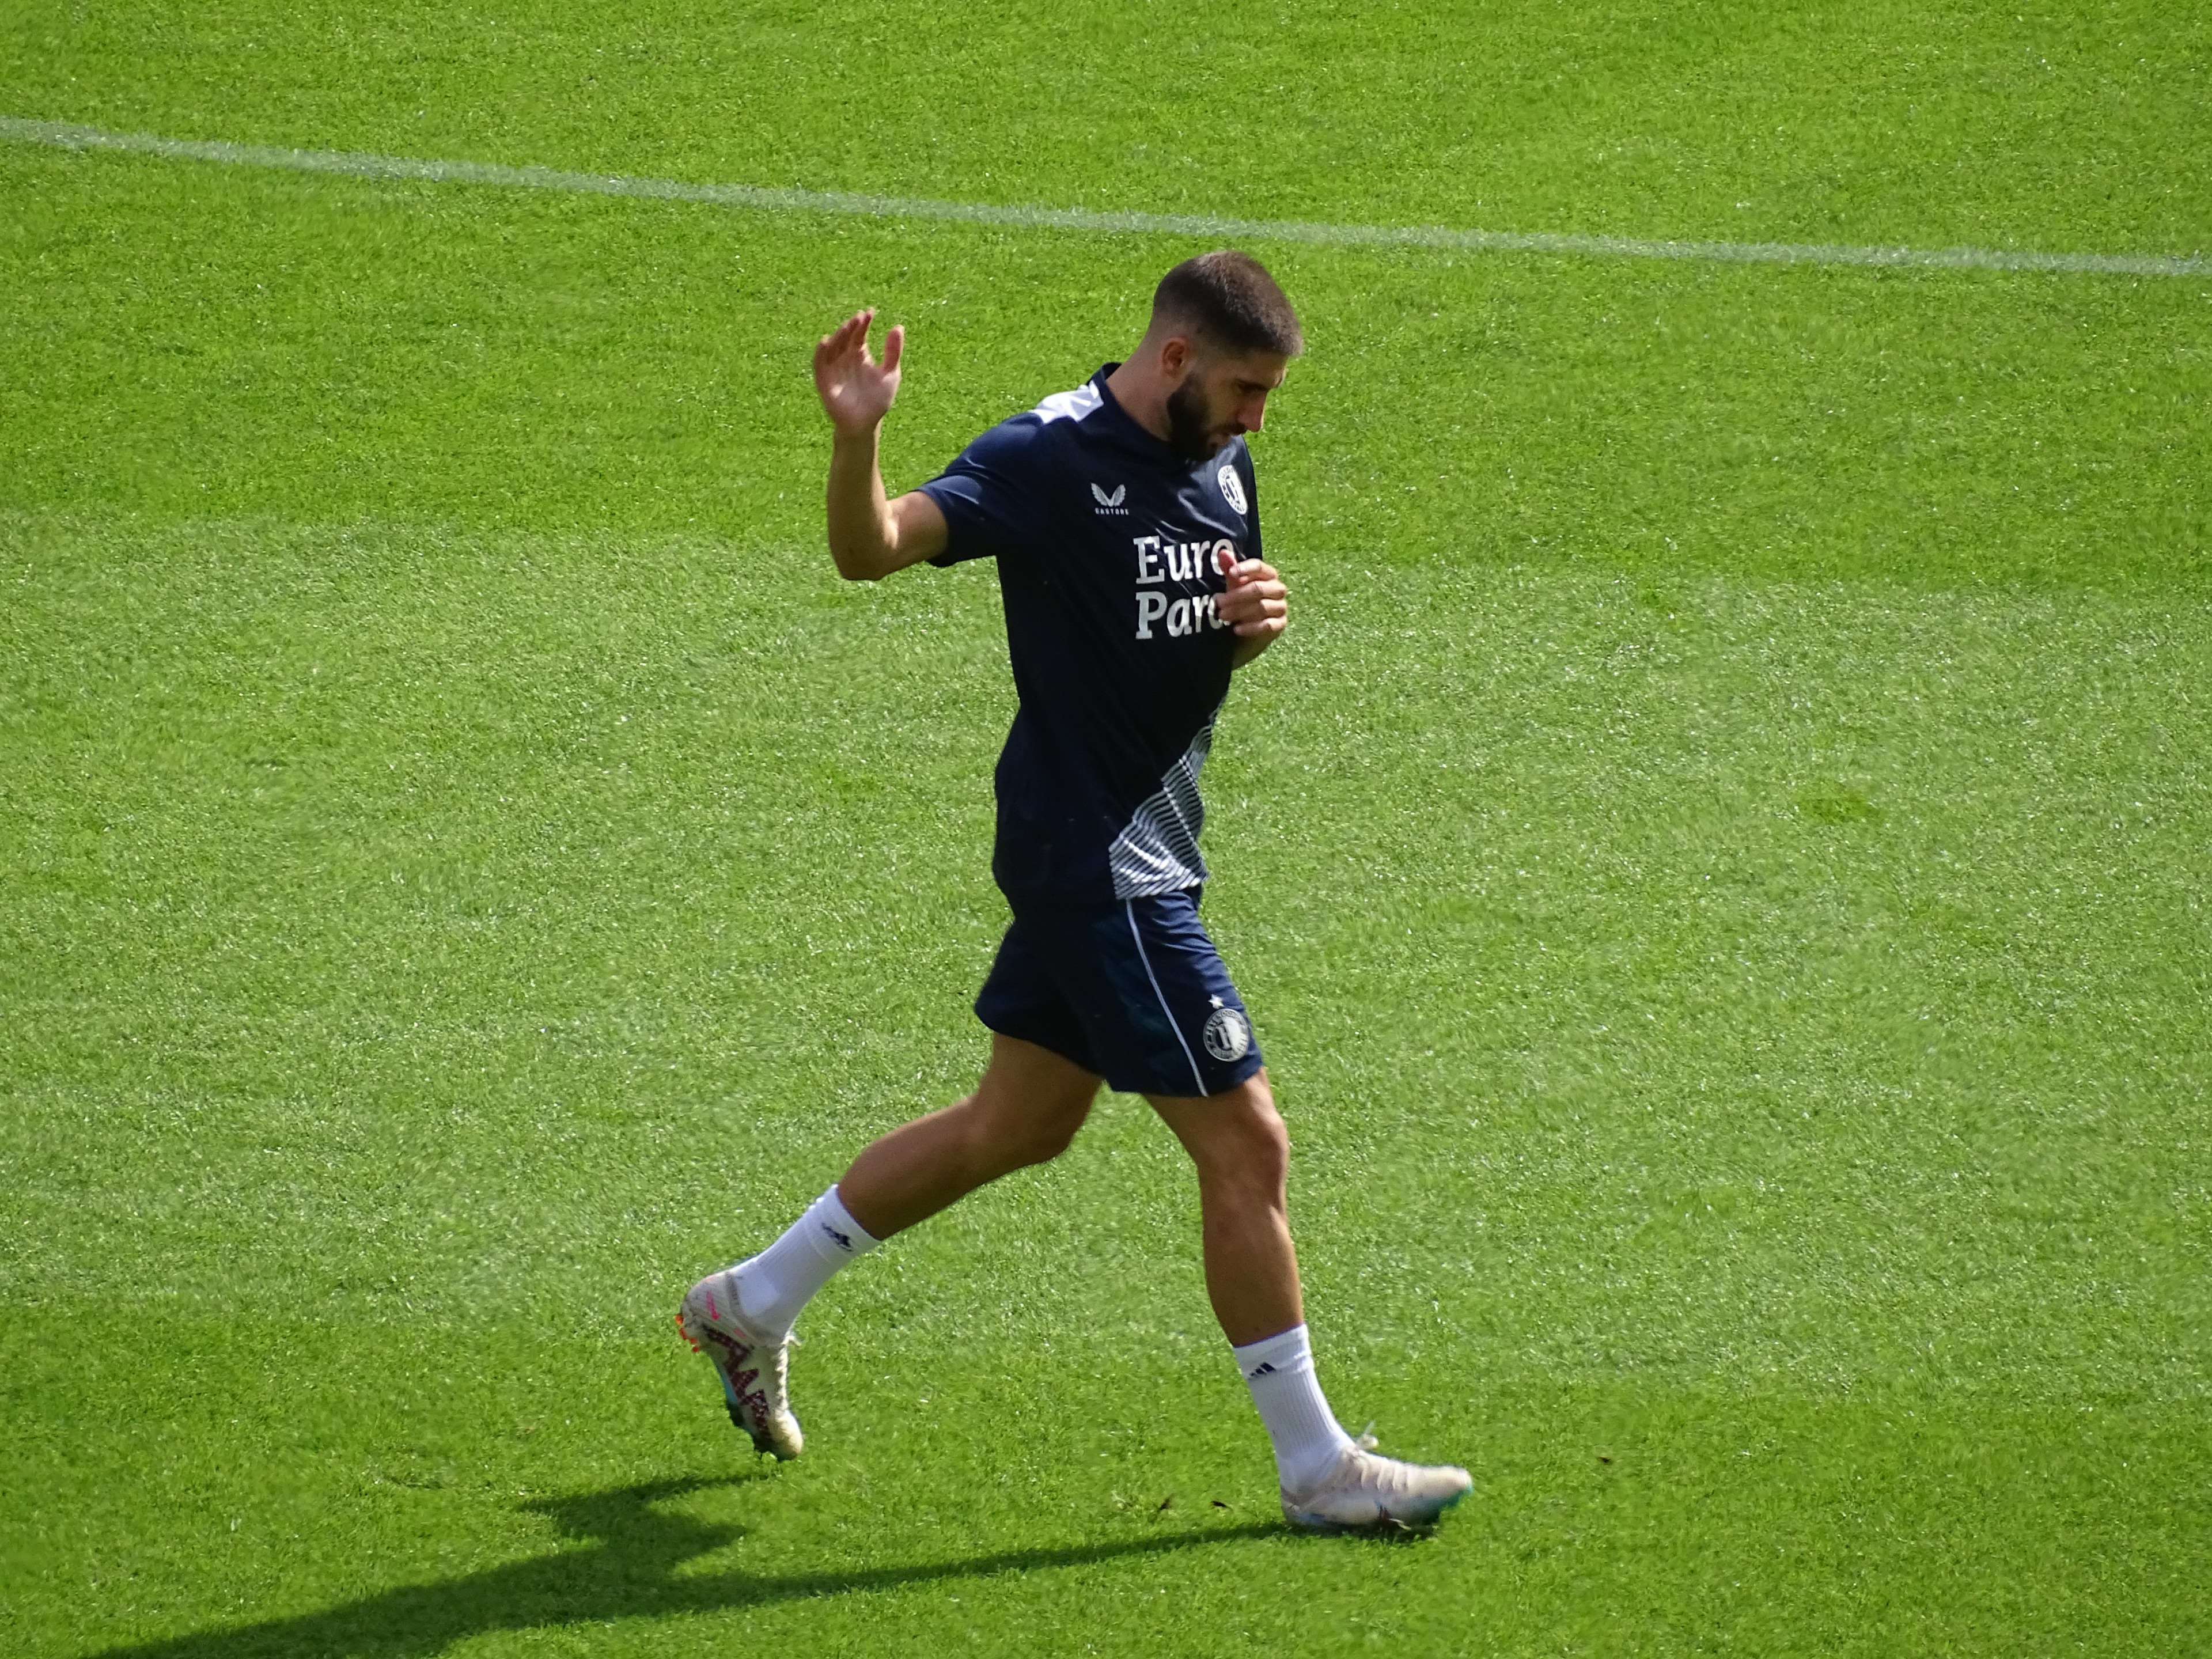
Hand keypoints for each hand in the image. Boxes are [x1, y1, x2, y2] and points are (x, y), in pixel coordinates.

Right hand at [813, 309, 903, 437]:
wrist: (864, 424)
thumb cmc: (877, 401)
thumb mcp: (890, 374)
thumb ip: (893, 352)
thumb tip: (898, 326)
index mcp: (860, 354)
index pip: (859, 334)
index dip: (864, 323)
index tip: (870, 313)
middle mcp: (845, 358)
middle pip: (845, 337)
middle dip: (851, 327)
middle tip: (859, 318)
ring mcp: (833, 368)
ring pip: (832, 346)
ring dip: (838, 335)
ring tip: (847, 326)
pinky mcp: (824, 379)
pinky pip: (819, 363)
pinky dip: (820, 352)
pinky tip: (825, 341)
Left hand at [1217, 557, 1287, 645]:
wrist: (1251, 628)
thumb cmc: (1243, 601)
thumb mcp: (1235, 585)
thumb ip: (1230, 569)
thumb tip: (1222, 552)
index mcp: (1268, 575)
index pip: (1259, 566)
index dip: (1245, 568)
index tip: (1230, 573)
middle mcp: (1278, 589)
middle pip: (1258, 588)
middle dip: (1236, 596)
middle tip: (1219, 602)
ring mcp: (1281, 607)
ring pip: (1262, 606)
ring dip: (1240, 611)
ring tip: (1223, 616)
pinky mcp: (1280, 624)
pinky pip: (1267, 625)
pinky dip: (1250, 627)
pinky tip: (1236, 629)